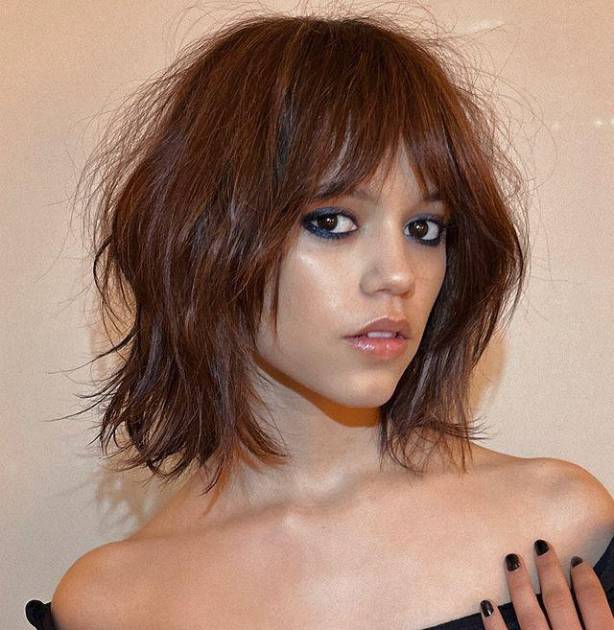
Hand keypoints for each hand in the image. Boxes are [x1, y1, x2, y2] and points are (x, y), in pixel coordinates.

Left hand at [479, 538, 612, 628]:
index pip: (594, 603)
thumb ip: (604, 620)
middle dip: (549, 570)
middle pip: (559, 601)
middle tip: (540, 545)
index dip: (586, 579)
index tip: (577, 559)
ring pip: (529, 615)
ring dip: (519, 585)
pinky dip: (494, 622)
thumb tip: (598, 597)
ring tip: (511, 560)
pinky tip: (487, 603)